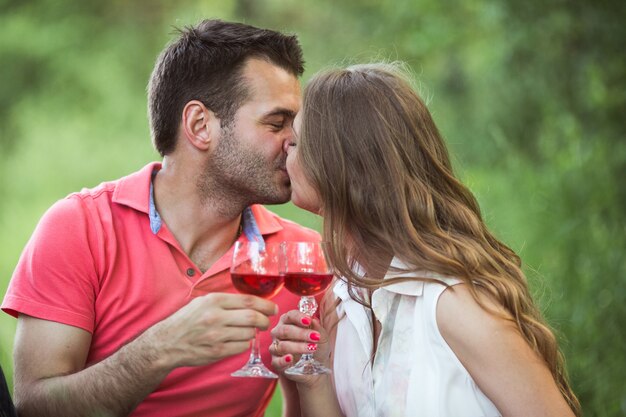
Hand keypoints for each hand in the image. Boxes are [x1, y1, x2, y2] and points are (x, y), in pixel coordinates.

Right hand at [143, 293, 277, 368]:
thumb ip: (226, 301)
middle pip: (253, 318)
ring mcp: (216, 336)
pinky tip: (238, 340)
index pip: (248, 301)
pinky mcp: (217, 351)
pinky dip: (245, 343)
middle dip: (265, 320)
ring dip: (253, 332)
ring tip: (248, 331)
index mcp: (214, 301)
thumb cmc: (187, 320)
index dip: (266, 305)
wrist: (166, 342)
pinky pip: (242, 347)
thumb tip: (254, 302)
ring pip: (249, 333)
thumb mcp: (203, 302)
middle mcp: (216, 317)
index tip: (273, 308)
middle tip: (267, 322)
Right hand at [269, 310, 330, 385]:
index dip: (299, 317)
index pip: (290, 316)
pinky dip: (283, 360)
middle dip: (301, 333)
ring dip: (298, 347)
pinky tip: (291, 358)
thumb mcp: (321, 336)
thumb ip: (317, 328)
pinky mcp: (276, 362)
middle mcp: (279, 332)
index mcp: (288, 322)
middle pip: (285, 330)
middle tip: (315, 337)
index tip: (309, 320)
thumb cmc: (315, 346)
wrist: (316, 366)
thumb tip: (314, 320)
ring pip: (282, 345)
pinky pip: (277, 361)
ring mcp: (276, 347)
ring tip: (311, 348)